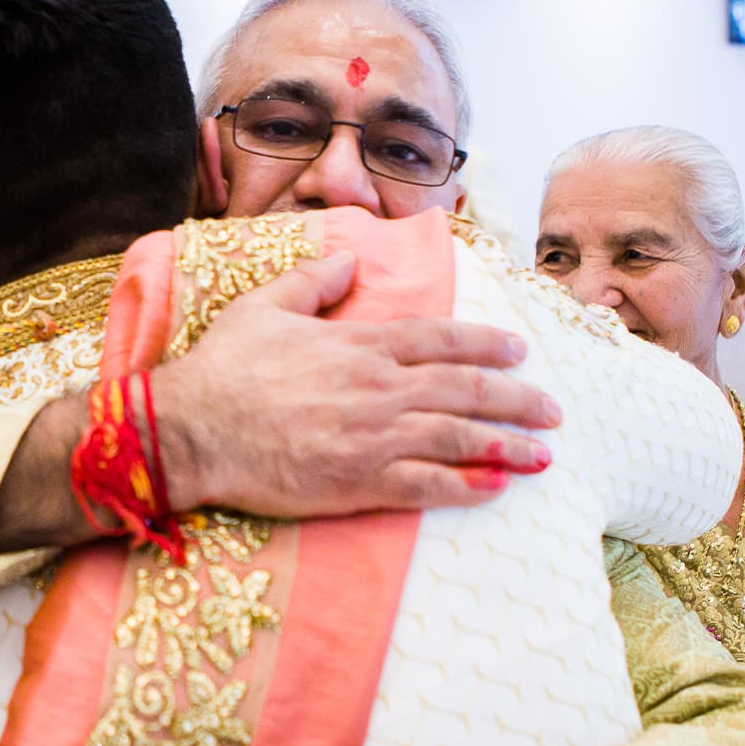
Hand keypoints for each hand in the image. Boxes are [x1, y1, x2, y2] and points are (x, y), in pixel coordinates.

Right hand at [155, 251, 559, 516]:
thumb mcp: (263, 307)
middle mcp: (379, 388)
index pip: (442, 339)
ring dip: (508, 445)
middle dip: (518, 399)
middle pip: (467, 390)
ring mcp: (374, 437)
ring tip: (543, 453)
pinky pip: (429, 485)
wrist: (191, 430)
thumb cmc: (222, 368)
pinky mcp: (359, 482)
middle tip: (553, 409)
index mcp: (360, 345)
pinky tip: (496, 487)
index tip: (520, 352)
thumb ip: (312, 280)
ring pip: (460, 439)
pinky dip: (468, 486)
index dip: (487, 345)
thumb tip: (350, 258)